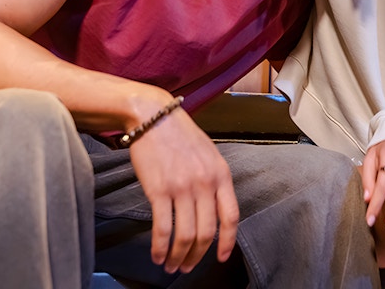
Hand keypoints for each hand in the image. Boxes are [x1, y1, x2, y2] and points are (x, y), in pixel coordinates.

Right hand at [129, 109, 238, 273]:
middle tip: (187, 267)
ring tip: (170, 265)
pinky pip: (163, 228)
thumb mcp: (209, 155)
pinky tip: (157, 255)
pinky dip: (160, 247)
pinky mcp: (159, 190)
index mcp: (221, 175)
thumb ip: (214, 180)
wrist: (154, 116)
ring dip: (177, 257)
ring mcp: (182, 187)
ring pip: (185, 235)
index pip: (231, 216)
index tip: (222, 257)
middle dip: (197, 256)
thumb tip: (214, 210)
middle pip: (207, 232)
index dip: (228, 241)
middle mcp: (205, 183)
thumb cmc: (180, 135)